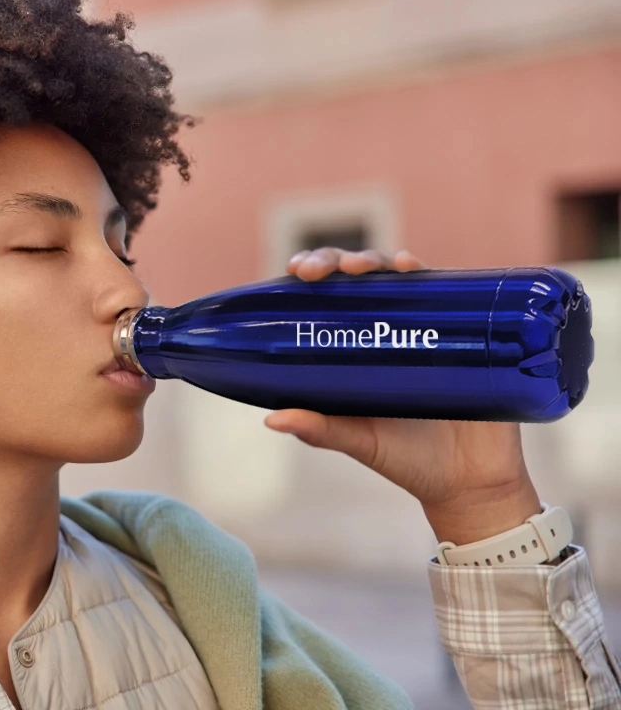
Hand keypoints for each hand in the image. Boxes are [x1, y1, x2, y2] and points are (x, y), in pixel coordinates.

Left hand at [266, 247, 541, 545]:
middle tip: (315, 271)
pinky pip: (446, 293)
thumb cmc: (409, 460)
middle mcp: (391, 329)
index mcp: (357, 350)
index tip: (295, 273)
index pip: (329, 299)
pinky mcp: (465, 333)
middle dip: (335, 261)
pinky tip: (409, 266)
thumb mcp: (359, 442)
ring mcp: (428, 327)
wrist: (472, 482)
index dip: (312, 277)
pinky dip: (425, 274)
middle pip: (359, 279)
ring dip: (376, 261)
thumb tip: (272, 420)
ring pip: (398, 277)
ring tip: (358, 268)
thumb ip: (320, 429)